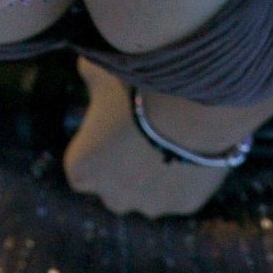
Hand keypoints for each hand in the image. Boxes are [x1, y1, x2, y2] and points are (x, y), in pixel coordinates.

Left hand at [60, 60, 232, 217]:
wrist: (190, 106)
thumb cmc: (135, 90)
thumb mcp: (100, 72)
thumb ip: (88, 74)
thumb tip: (87, 65)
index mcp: (81, 171)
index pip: (82, 167)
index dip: (97, 149)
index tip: (112, 128)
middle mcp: (112, 197)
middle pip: (114, 188)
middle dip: (123, 169)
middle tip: (141, 135)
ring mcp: (150, 205)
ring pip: (148, 195)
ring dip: (155, 176)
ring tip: (170, 141)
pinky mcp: (184, 206)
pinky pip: (182, 192)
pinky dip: (186, 176)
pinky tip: (191, 148)